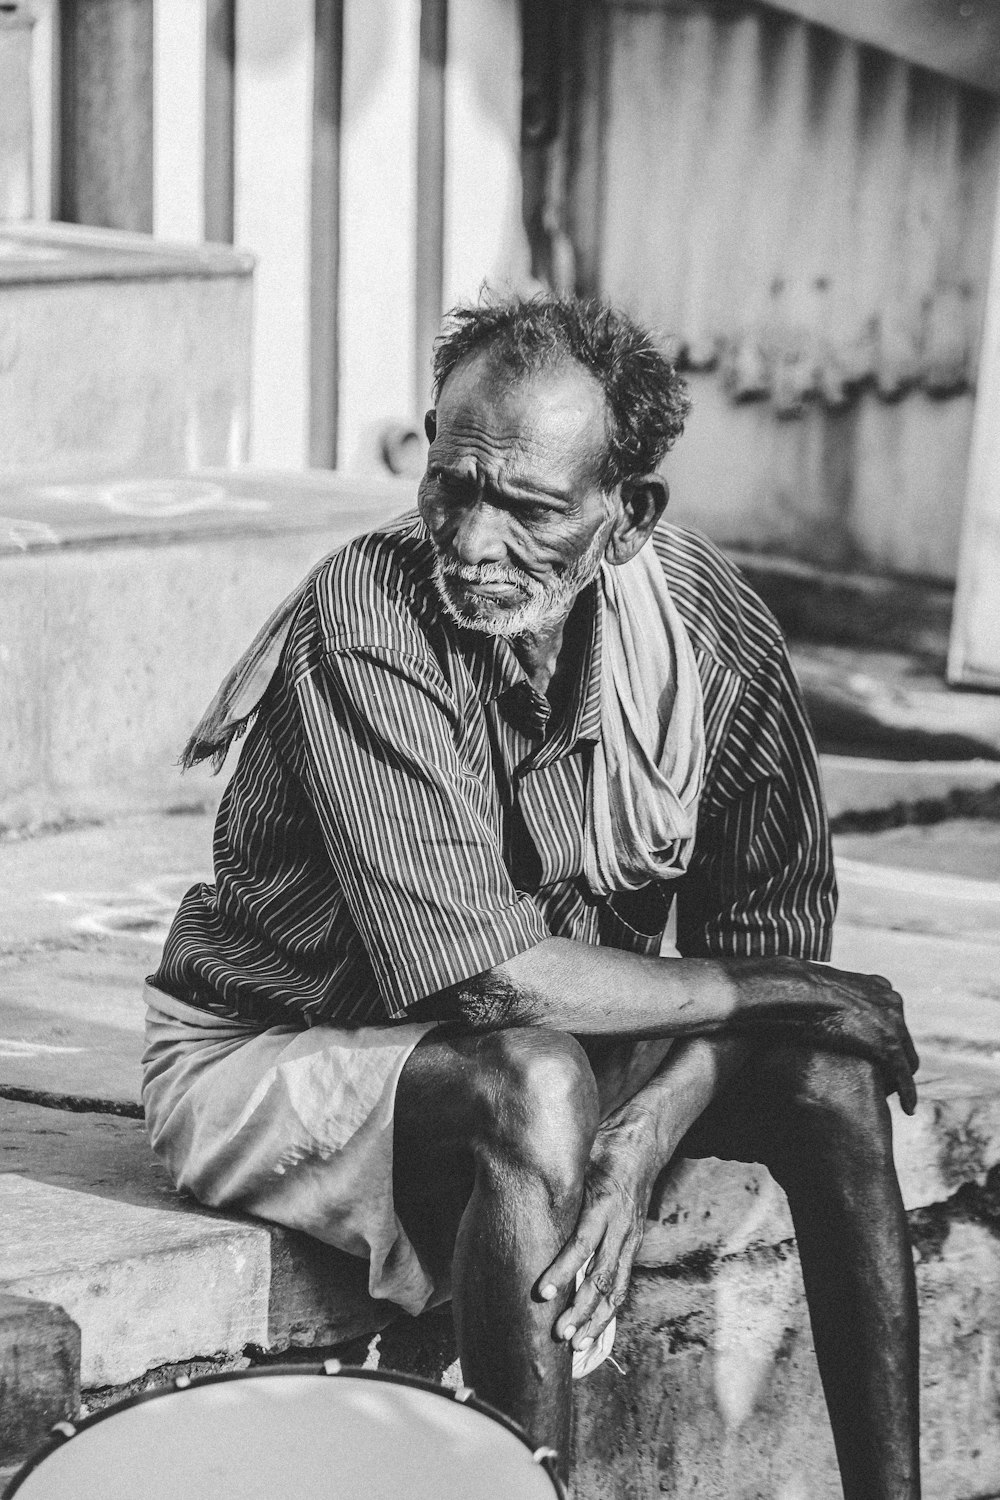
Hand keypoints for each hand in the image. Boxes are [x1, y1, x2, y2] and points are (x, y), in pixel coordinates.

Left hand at [537, 1109, 657, 1355]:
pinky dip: (608, 1312)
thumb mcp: (577, 1159)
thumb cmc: (600, 1151)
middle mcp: (619, 1227)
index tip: (542, 1291)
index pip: (582, 1243)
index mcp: (602, 1204)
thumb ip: (554, 1180)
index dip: (563, 1270)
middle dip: (579, 1308)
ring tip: (574, 1345)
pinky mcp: (632, 1248)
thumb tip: (513, 1185)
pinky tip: (592, 1332)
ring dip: (595, 1319)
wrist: (641, 1147)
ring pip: (615, 1288)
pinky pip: (622, 1285)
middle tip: (557, 1333)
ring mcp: (629, 1240)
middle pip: (601, 1276)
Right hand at [736, 958, 919, 1113]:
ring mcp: (892, 1020)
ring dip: (899, 1078)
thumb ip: (829, 997)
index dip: (881, 1037)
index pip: (890, 1016)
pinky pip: (903, 1073)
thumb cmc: (795, 988)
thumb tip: (814, 1006)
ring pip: (906, 1057)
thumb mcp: (817, 987)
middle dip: (893, 1058)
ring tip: (888, 1095)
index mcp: (876, 984)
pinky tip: (907, 1108)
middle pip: (902, 1036)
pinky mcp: (887, 1043)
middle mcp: (890, 999)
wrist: (792, 991)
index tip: (870, 1054)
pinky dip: (907, 1092)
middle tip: (880, 1080)